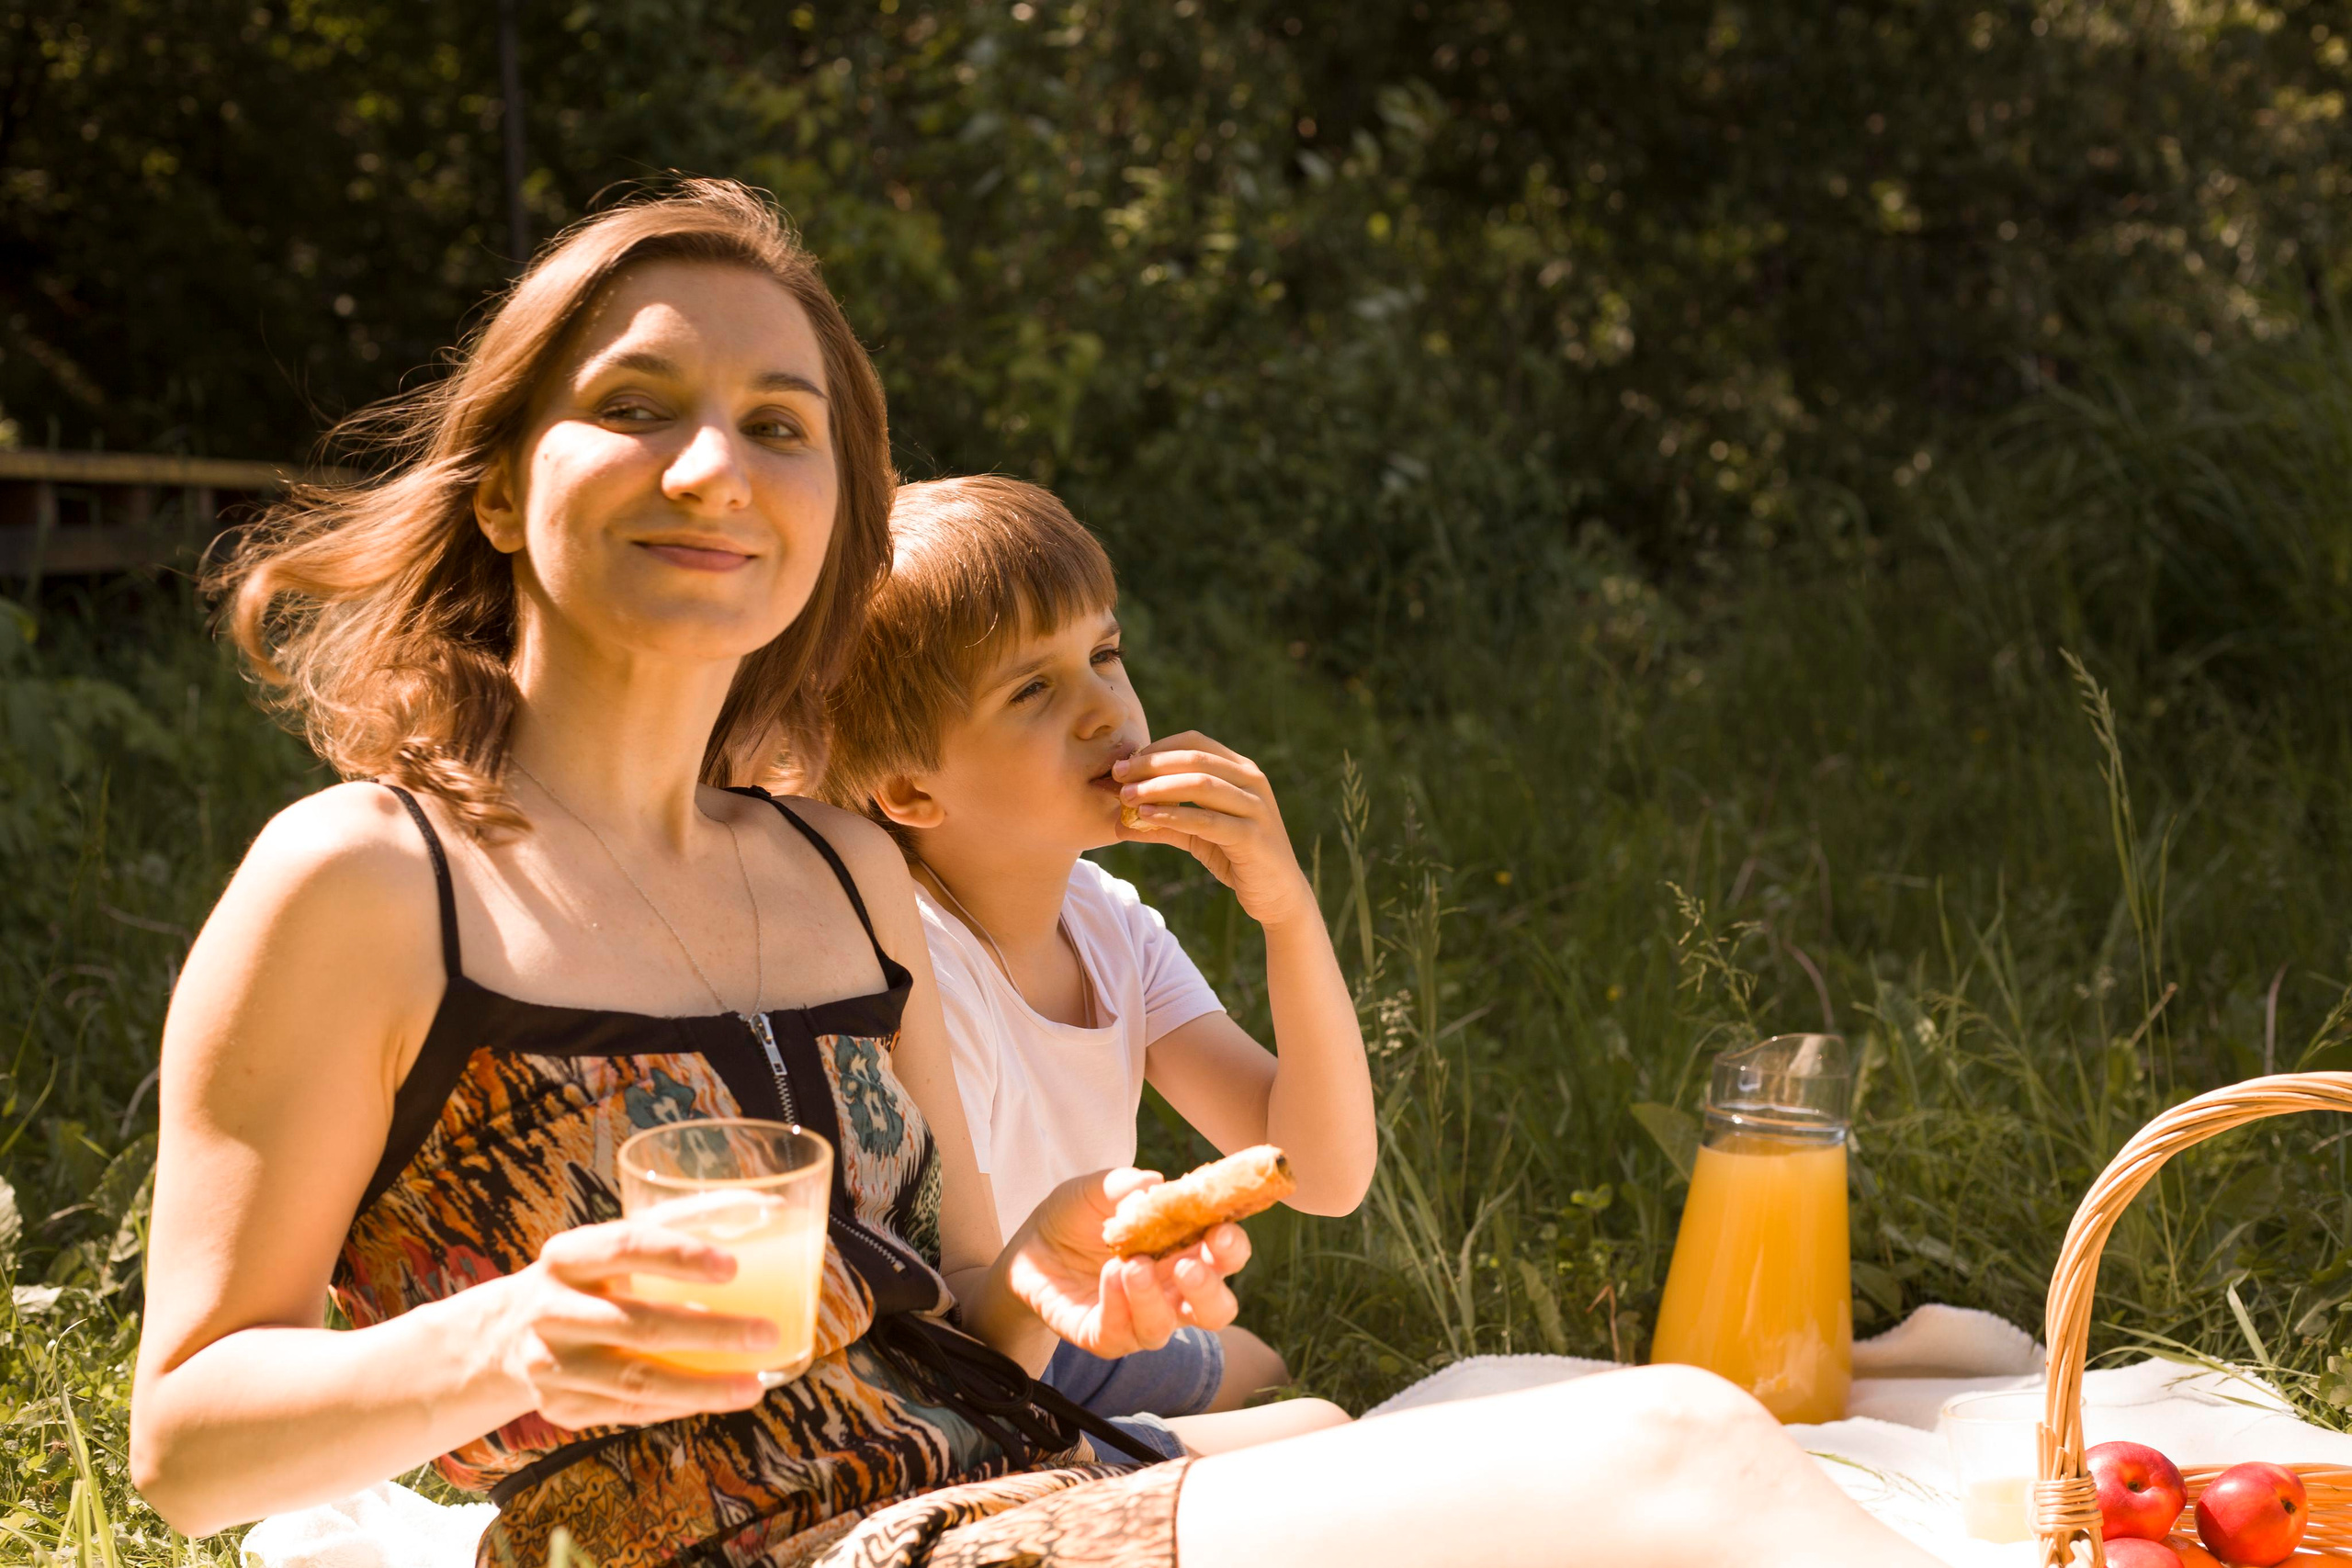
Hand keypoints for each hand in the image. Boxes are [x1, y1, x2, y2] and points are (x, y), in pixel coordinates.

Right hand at [485, 1218, 782, 1431]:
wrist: (507, 1336)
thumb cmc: (591, 1279)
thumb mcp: (614, 1243)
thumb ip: (682, 1222)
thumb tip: (772, 1206)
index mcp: (566, 1256)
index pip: (623, 1246)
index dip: (678, 1255)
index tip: (733, 1266)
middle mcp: (550, 1310)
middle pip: (638, 1324)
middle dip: (711, 1333)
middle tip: (766, 1332)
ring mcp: (550, 1365)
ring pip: (636, 1382)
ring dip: (702, 1387)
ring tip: (753, 1387)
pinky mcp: (561, 1407)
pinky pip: (629, 1412)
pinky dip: (676, 1406)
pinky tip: (713, 1398)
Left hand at [1004, 1169, 1248, 1358]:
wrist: (1027, 1248)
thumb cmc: (1075, 1217)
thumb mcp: (1093, 1190)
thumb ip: (1123, 1185)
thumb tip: (1152, 1185)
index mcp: (1184, 1251)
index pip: (1226, 1257)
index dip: (1231, 1247)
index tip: (1221, 1230)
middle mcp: (1171, 1292)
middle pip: (1215, 1309)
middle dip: (1209, 1290)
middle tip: (1188, 1265)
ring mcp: (1139, 1319)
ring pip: (1166, 1328)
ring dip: (1153, 1298)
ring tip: (1132, 1265)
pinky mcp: (1103, 1337)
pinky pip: (1119, 1335)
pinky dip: (1117, 1306)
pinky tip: (1108, 1275)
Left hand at [1114, 732, 1313, 928]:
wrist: (1278, 895)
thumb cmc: (1236, 857)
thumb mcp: (1196, 835)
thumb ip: (1164, 821)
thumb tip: (1118, 821)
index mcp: (1241, 770)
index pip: (1194, 743)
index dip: (1156, 748)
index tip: (1124, 765)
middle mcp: (1252, 781)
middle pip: (1194, 759)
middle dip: (1151, 765)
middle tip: (1117, 776)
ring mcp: (1255, 807)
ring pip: (1200, 784)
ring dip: (1157, 787)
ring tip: (1127, 796)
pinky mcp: (1253, 836)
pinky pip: (1207, 820)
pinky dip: (1174, 815)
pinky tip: (1147, 816)